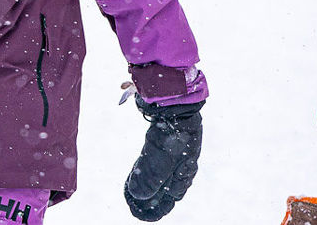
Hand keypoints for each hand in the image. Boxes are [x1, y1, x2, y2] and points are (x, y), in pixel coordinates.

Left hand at [124, 98, 202, 220]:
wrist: (175, 104)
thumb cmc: (173, 133)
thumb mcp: (161, 158)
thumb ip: (150, 177)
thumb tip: (139, 196)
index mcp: (185, 174)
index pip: (170, 198)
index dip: (156, 209)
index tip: (139, 213)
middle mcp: (180, 167)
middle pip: (164, 189)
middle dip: (149, 200)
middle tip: (133, 206)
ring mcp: (172, 155)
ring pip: (158, 177)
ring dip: (145, 186)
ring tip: (131, 194)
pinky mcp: (162, 144)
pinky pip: (153, 163)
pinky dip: (144, 172)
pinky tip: (135, 175)